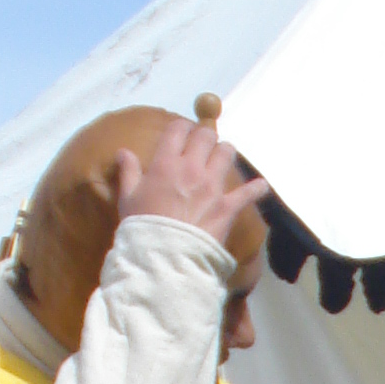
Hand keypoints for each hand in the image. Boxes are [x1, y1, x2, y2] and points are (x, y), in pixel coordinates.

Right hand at [112, 118, 268, 247]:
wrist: (166, 256)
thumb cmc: (143, 226)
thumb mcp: (128, 197)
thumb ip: (129, 171)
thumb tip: (123, 151)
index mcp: (166, 163)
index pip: (177, 130)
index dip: (181, 127)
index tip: (181, 133)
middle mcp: (192, 168)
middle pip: (206, 135)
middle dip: (205, 136)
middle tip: (203, 143)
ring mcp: (213, 186)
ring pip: (226, 152)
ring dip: (225, 151)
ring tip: (223, 156)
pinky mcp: (228, 206)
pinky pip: (248, 192)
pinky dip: (256, 188)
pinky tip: (261, 185)